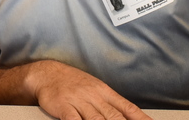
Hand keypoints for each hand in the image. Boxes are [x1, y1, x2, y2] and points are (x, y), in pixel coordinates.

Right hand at [28, 60, 151, 119]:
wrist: (47, 73)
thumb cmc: (73, 83)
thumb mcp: (95, 88)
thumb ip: (111, 103)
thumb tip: (129, 115)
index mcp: (105, 91)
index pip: (128, 108)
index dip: (141, 119)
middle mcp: (94, 96)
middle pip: (114, 116)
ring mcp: (79, 101)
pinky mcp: (64, 106)